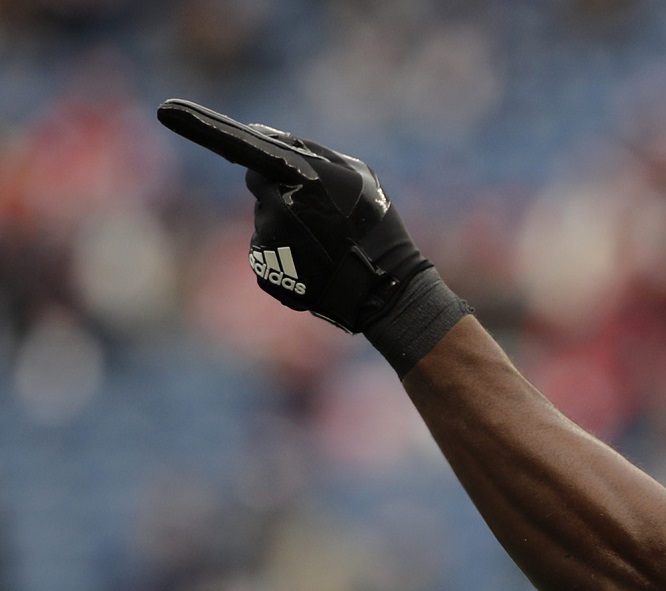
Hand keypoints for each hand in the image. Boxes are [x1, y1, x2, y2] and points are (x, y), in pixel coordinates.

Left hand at [157, 99, 466, 372]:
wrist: (385, 291)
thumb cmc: (374, 225)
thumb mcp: (354, 173)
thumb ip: (304, 149)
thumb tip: (257, 135)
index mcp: (299, 176)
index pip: (242, 145)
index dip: (201, 124)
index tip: (164, 108)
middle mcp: (276, 206)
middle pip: (260, 182)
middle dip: (281, 189)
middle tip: (322, 212)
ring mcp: (267, 241)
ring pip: (266, 219)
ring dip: (288, 225)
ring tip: (325, 245)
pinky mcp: (264, 270)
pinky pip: (265, 250)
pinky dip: (285, 255)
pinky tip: (314, 265)